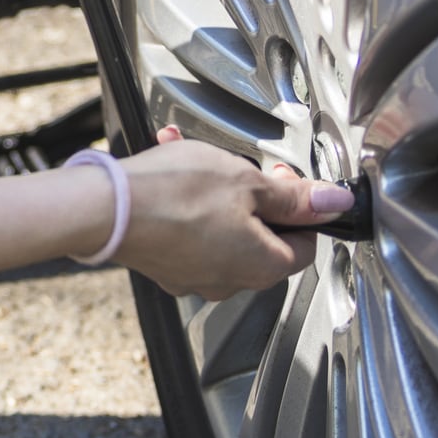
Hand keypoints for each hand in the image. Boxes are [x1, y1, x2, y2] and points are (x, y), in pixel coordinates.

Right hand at [108, 126, 355, 298]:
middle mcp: (230, 281)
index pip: (306, 245)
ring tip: (192, 156)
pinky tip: (170, 170)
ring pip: (221, 229)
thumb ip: (293, 195)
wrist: (103, 208)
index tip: (282, 179)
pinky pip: (187, 232)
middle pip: (262, 237)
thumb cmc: (171, 196)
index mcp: (262, 266)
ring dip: (214, 191)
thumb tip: (333, 203)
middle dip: (252, 196)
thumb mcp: (246, 181)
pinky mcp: (163, 264)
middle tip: (237, 167)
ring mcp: (193, 276)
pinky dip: (184, 203)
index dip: (300, 208)